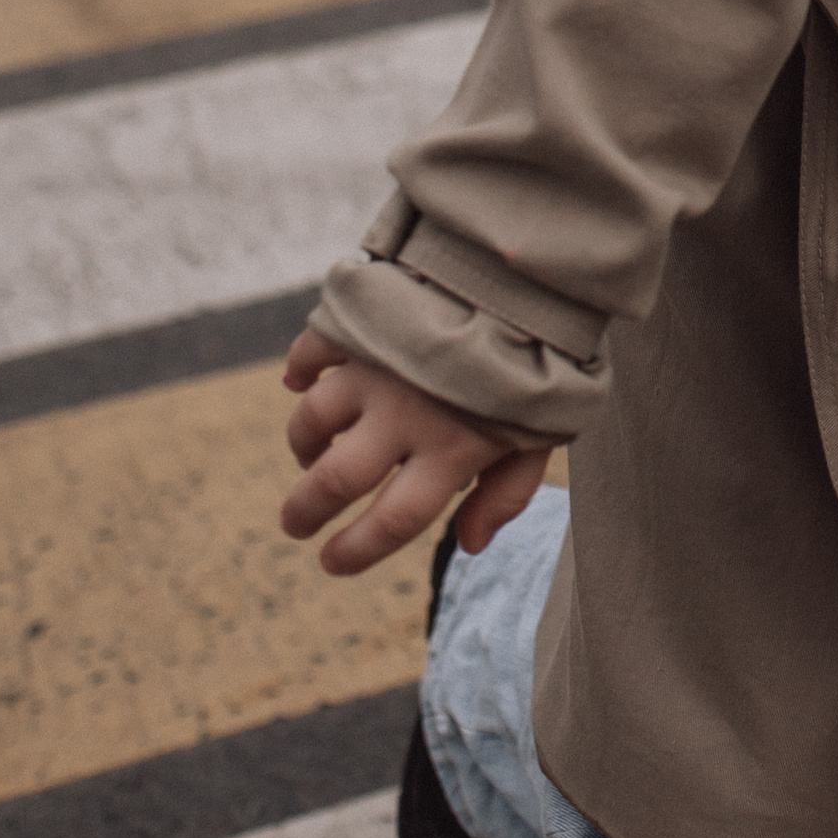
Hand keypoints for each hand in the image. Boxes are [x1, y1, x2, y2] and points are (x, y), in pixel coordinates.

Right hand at [279, 326, 552, 578]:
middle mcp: (408, 414)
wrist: (529, 276)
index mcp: (453, 449)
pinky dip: (299, 369)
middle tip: (295, 524)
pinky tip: (300, 382)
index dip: (357, 549)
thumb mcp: (543, 434)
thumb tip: (471, 544)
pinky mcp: (364, 323)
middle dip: (305, 510)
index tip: (331, 562)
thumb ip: (507, 493)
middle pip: (338, 478)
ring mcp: (380, 367)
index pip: (394, 519)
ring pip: (315, 417)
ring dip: (303, 442)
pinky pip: (312, 350)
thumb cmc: (541, 362)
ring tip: (311, 452)